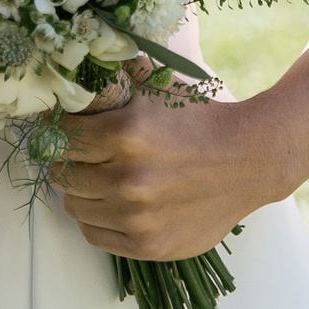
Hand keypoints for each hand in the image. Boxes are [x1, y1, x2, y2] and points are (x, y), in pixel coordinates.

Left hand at [52, 90, 293, 261]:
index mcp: (124, 134)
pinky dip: (97, 219)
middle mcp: (128, 179)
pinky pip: (93, 235)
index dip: (59, 130)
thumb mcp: (156, 86)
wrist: (250, 159)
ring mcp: (138, 217)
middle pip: (61, 174)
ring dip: (83, 191)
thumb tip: (72, 63)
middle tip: (87, 155)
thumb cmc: (198, 119)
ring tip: (104, 178)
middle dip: (70, 161)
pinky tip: (114, 203)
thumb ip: (112, 74)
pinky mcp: (149, 245)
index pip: (59, 137)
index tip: (67, 128)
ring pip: (73, 206)